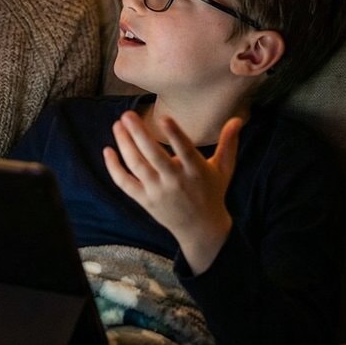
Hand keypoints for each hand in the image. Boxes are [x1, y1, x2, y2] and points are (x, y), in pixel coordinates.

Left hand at [102, 111, 240, 272]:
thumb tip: (238, 119)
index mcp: (196, 171)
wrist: (201, 229)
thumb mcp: (224, 169)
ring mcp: (158, 192)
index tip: (164, 117)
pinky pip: (125, 183)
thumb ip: (229, 143)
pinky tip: (108, 150)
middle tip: (127, 115)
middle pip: (154, 156)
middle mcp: (175, 181)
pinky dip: (114, 168)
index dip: (175, 135)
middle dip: (139, 135)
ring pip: (137, 166)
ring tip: (118, 124)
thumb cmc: (212, 193)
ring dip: (125, 144)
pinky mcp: (145, 200)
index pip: (185, 151)